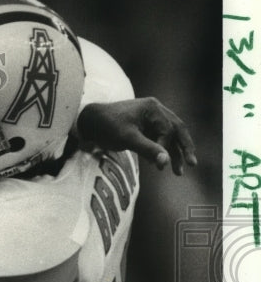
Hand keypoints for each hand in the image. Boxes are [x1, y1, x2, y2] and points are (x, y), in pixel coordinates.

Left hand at [77, 97, 196, 174]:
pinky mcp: (145, 128)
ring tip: (179, 172)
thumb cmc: (106, 126)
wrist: (88, 122)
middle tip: (192, 164)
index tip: (160, 164)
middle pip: (177, 130)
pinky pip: (159, 139)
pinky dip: (162, 151)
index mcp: (153, 108)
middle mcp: (155, 111)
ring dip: (174, 153)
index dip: (165, 147)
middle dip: (184, 148)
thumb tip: (165, 162)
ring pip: (170, 136)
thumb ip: (147, 149)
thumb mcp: (126, 138)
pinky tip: (161, 164)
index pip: (168, 130)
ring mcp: (151, 119)